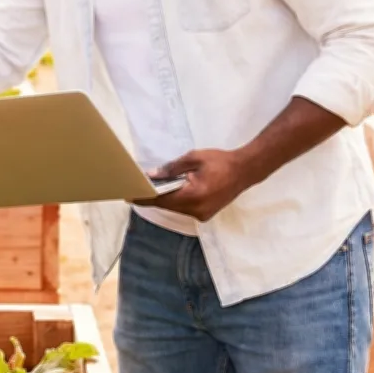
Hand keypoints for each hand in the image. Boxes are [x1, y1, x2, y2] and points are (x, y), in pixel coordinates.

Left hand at [132, 149, 254, 222]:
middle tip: (135, 190)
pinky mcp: (206, 214)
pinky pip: (185, 208)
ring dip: (164, 199)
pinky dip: (176, 201)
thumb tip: (152, 175)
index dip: (145, 198)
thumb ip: (172, 168)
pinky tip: (168, 192)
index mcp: (194, 195)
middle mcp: (197, 209)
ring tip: (149, 190)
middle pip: (168, 205)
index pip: (162, 199)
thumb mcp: (194, 158)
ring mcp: (202, 214)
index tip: (129, 196)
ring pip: (176, 208)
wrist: (245, 170)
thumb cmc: (219, 161)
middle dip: (152, 197)